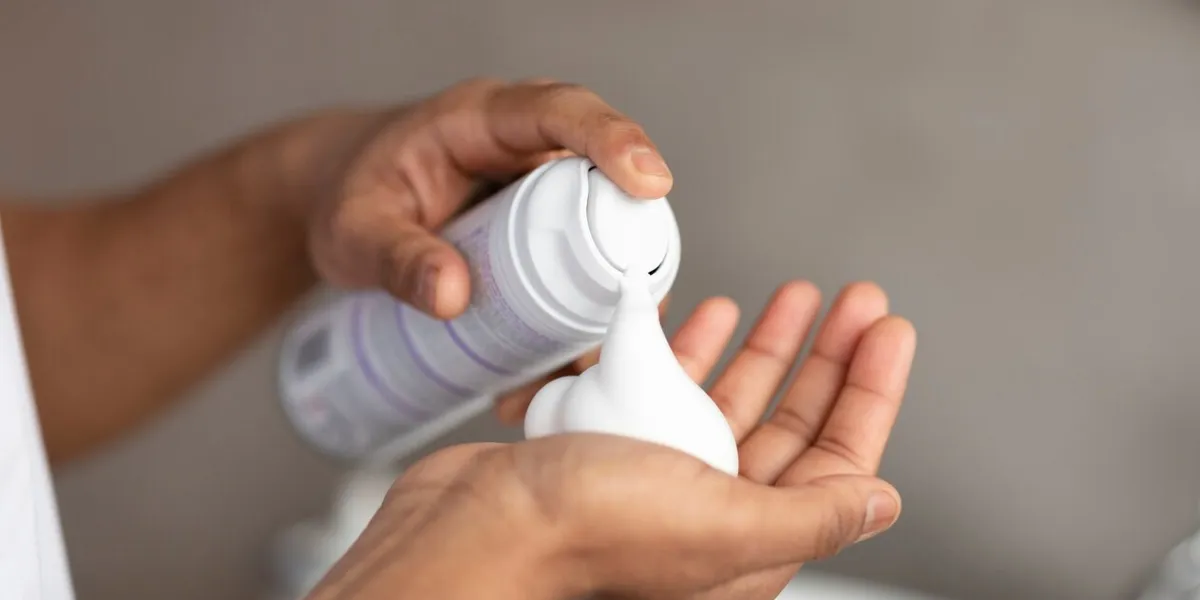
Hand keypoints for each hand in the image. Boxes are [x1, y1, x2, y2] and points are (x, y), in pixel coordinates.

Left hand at [302, 77, 672, 410]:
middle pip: (606, 185)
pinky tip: (549, 375)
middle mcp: (528, 151)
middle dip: (629, 250)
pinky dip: (576, 329)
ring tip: (575, 366)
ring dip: (604, 306)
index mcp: (484, 119)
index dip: (614, 139)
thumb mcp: (354, 229)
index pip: (562, 111)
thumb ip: (396, 258)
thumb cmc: (347, 195)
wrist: (340, 204)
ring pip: (603, 242)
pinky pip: (580, 278)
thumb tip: (454, 295)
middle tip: (629, 313)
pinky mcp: (545, 240)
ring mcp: (543, 198)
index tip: (650, 181)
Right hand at [305, 281, 914, 599]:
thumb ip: (808, 515)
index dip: (868, 390)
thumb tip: (883, 501)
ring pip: (733, 399)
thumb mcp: (719, 526)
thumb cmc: (581, 535)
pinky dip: (689, 348)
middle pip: (792, 421)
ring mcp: (661, 475)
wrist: (471, 527)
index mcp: (748, 538)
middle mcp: (710, 510)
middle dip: (827, 356)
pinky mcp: (613, 446)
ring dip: (764, 346)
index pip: (837, 458)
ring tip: (792, 298)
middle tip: (852, 301)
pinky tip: (703, 315)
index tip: (886, 328)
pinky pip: (669, 387)